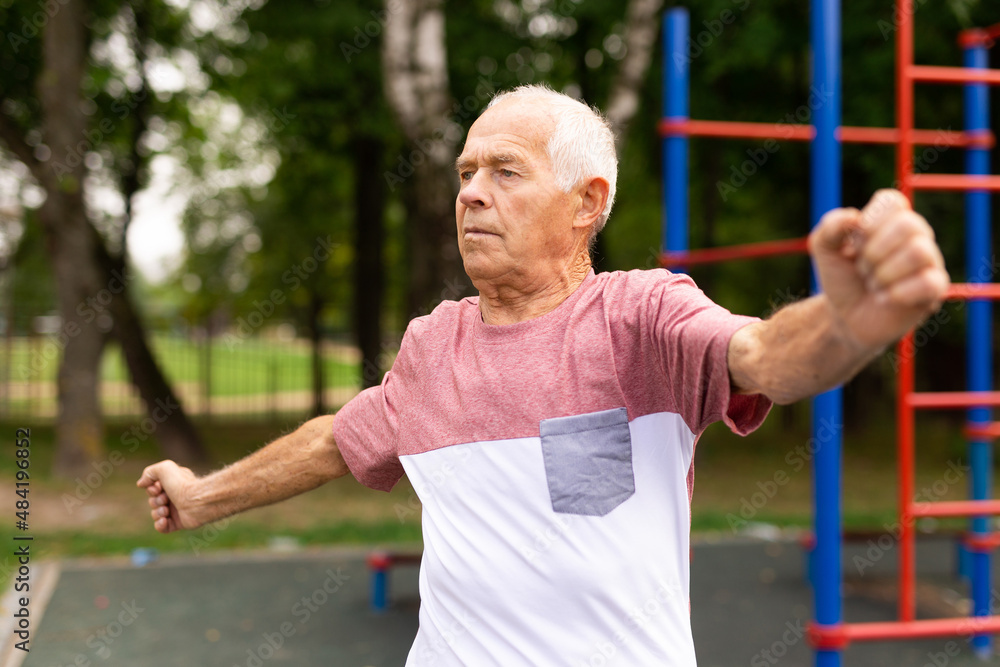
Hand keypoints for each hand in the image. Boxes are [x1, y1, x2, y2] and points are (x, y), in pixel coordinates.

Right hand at [136, 461, 206, 533]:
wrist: (197, 502)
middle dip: (155, 502)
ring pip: (156, 514)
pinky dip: (160, 525)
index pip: (152, 488)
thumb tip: (141, 484)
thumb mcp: (165, 468)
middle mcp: (174, 496)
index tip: (158, 489)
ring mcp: (176, 510)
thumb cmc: (182, 484)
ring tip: (166, 511)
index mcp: (172, 483)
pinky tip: (165, 520)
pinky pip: (162, 527)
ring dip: (157, 513)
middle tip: (165, 499)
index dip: (151, 490)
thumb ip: (150, 472)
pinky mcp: (178, 523)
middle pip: (153, 502)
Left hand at [809, 189, 948, 349]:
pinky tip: (884, 298)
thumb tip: (854, 217)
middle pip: (908, 224)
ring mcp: (929, 260)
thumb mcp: (824, 249)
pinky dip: (898, 292)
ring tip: (873, 284)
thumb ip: (831, 226)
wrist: (845, 317)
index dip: (869, 221)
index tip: (854, 242)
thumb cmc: (842, 278)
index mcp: (891, 220)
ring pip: (919, 251)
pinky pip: (930, 282)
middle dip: (874, 251)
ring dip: (884, 272)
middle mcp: (916, 235)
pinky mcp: (935, 288)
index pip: (892, 201)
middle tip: (862, 268)